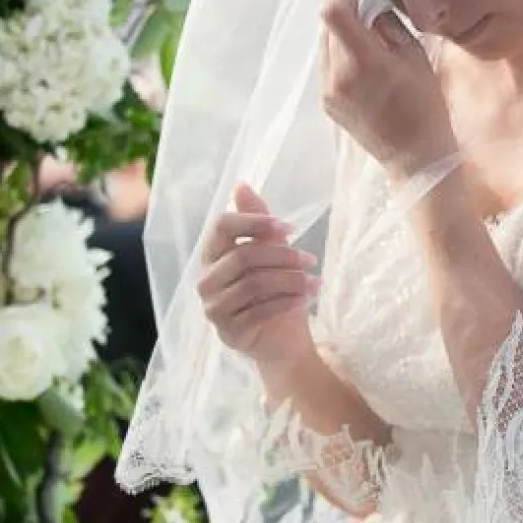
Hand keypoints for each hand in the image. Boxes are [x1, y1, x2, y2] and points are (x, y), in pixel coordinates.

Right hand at [199, 185, 319, 365]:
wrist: (282, 338)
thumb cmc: (276, 289)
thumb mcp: (271, 250)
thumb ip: (257, 222)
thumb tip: (241, 184)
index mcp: (213, 254)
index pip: (222, 226)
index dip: (255, 222)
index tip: (290, 227)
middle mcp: (207, 280)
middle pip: (243, 256)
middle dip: (283, 255)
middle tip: (312, 259)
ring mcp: (214, 307)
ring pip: (254, 284)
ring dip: (292, 281)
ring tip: (316, 283)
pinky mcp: (228, 331)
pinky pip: (259, 311)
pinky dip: (288, 303)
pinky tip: (306, 300)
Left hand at [320, 0, 456, 179]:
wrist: (415, 157)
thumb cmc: (425, 106)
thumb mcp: (416, 58)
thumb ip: (388, 25)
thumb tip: (370, 0)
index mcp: (363, 62)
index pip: (332, 10)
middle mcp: (337, 75)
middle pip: (326, 24)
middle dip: (346, 10)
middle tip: (370, 8)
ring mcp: (328, 90)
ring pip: (324, 43)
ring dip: (342, 32)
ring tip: (370, 40)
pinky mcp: (326, 101)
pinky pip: (327, 64)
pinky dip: (341, 54)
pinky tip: (366, 65)